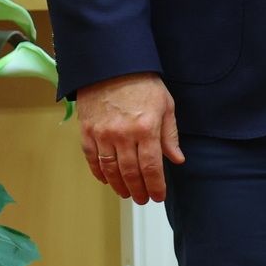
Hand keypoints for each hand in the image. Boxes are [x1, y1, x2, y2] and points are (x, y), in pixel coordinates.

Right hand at [77, 72, 183, 203]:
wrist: (113, 65)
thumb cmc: (144, 83)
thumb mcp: (166, 105)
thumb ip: (170, 135)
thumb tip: (177, 159)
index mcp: (146, 128)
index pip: (151, 166)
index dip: (155, 185)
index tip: (158, 196)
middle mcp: (123, 135)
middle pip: (130, 172)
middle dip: (138, 189)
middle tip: (142, 199)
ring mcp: (103, 134)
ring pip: (110, 169)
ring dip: (119, 185)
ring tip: (127, 193)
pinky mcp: (87, 131)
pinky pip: (92, 158)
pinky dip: (99, 172)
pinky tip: (107, 180)